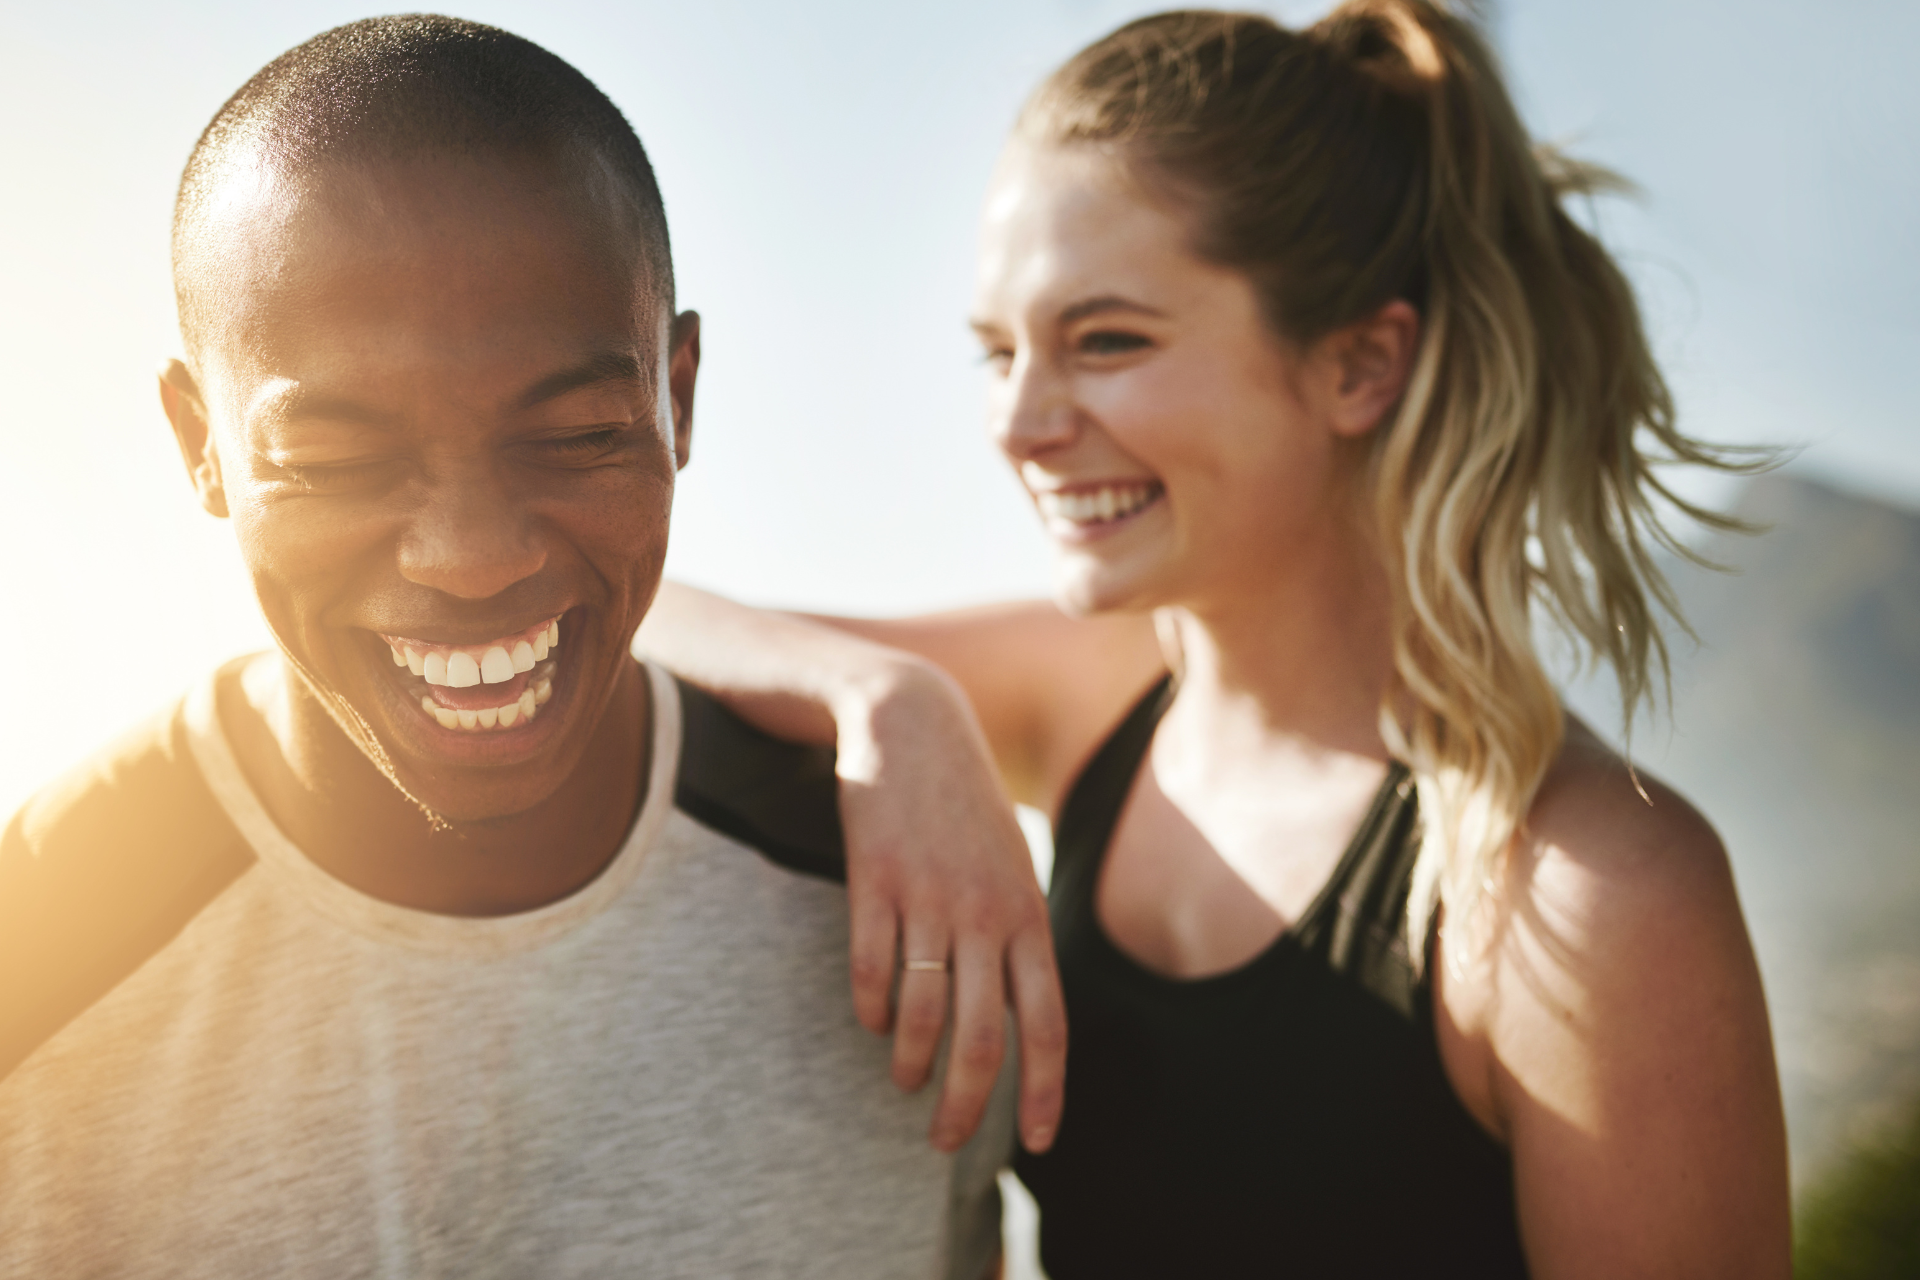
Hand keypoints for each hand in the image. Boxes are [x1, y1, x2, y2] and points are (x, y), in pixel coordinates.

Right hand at [834, 662, 1064, 1154]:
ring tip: (902, 1082)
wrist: (911, 723)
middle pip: (984, 1037)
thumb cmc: (964, 805)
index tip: (1039, 1143)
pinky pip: (870, 966)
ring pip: (923, 1012)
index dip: (1045, 1090)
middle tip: (945, 1141)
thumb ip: (1017, 934)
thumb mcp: (1010, 866)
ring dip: (911, 1063)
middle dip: (967, 1104)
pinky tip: (867, 1021)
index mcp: (1027, 915)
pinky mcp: (874, 880)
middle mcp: (986, 914)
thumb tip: (1021, 1011)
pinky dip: (868, 1007)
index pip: (1049, 1023)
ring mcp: (929, 898)